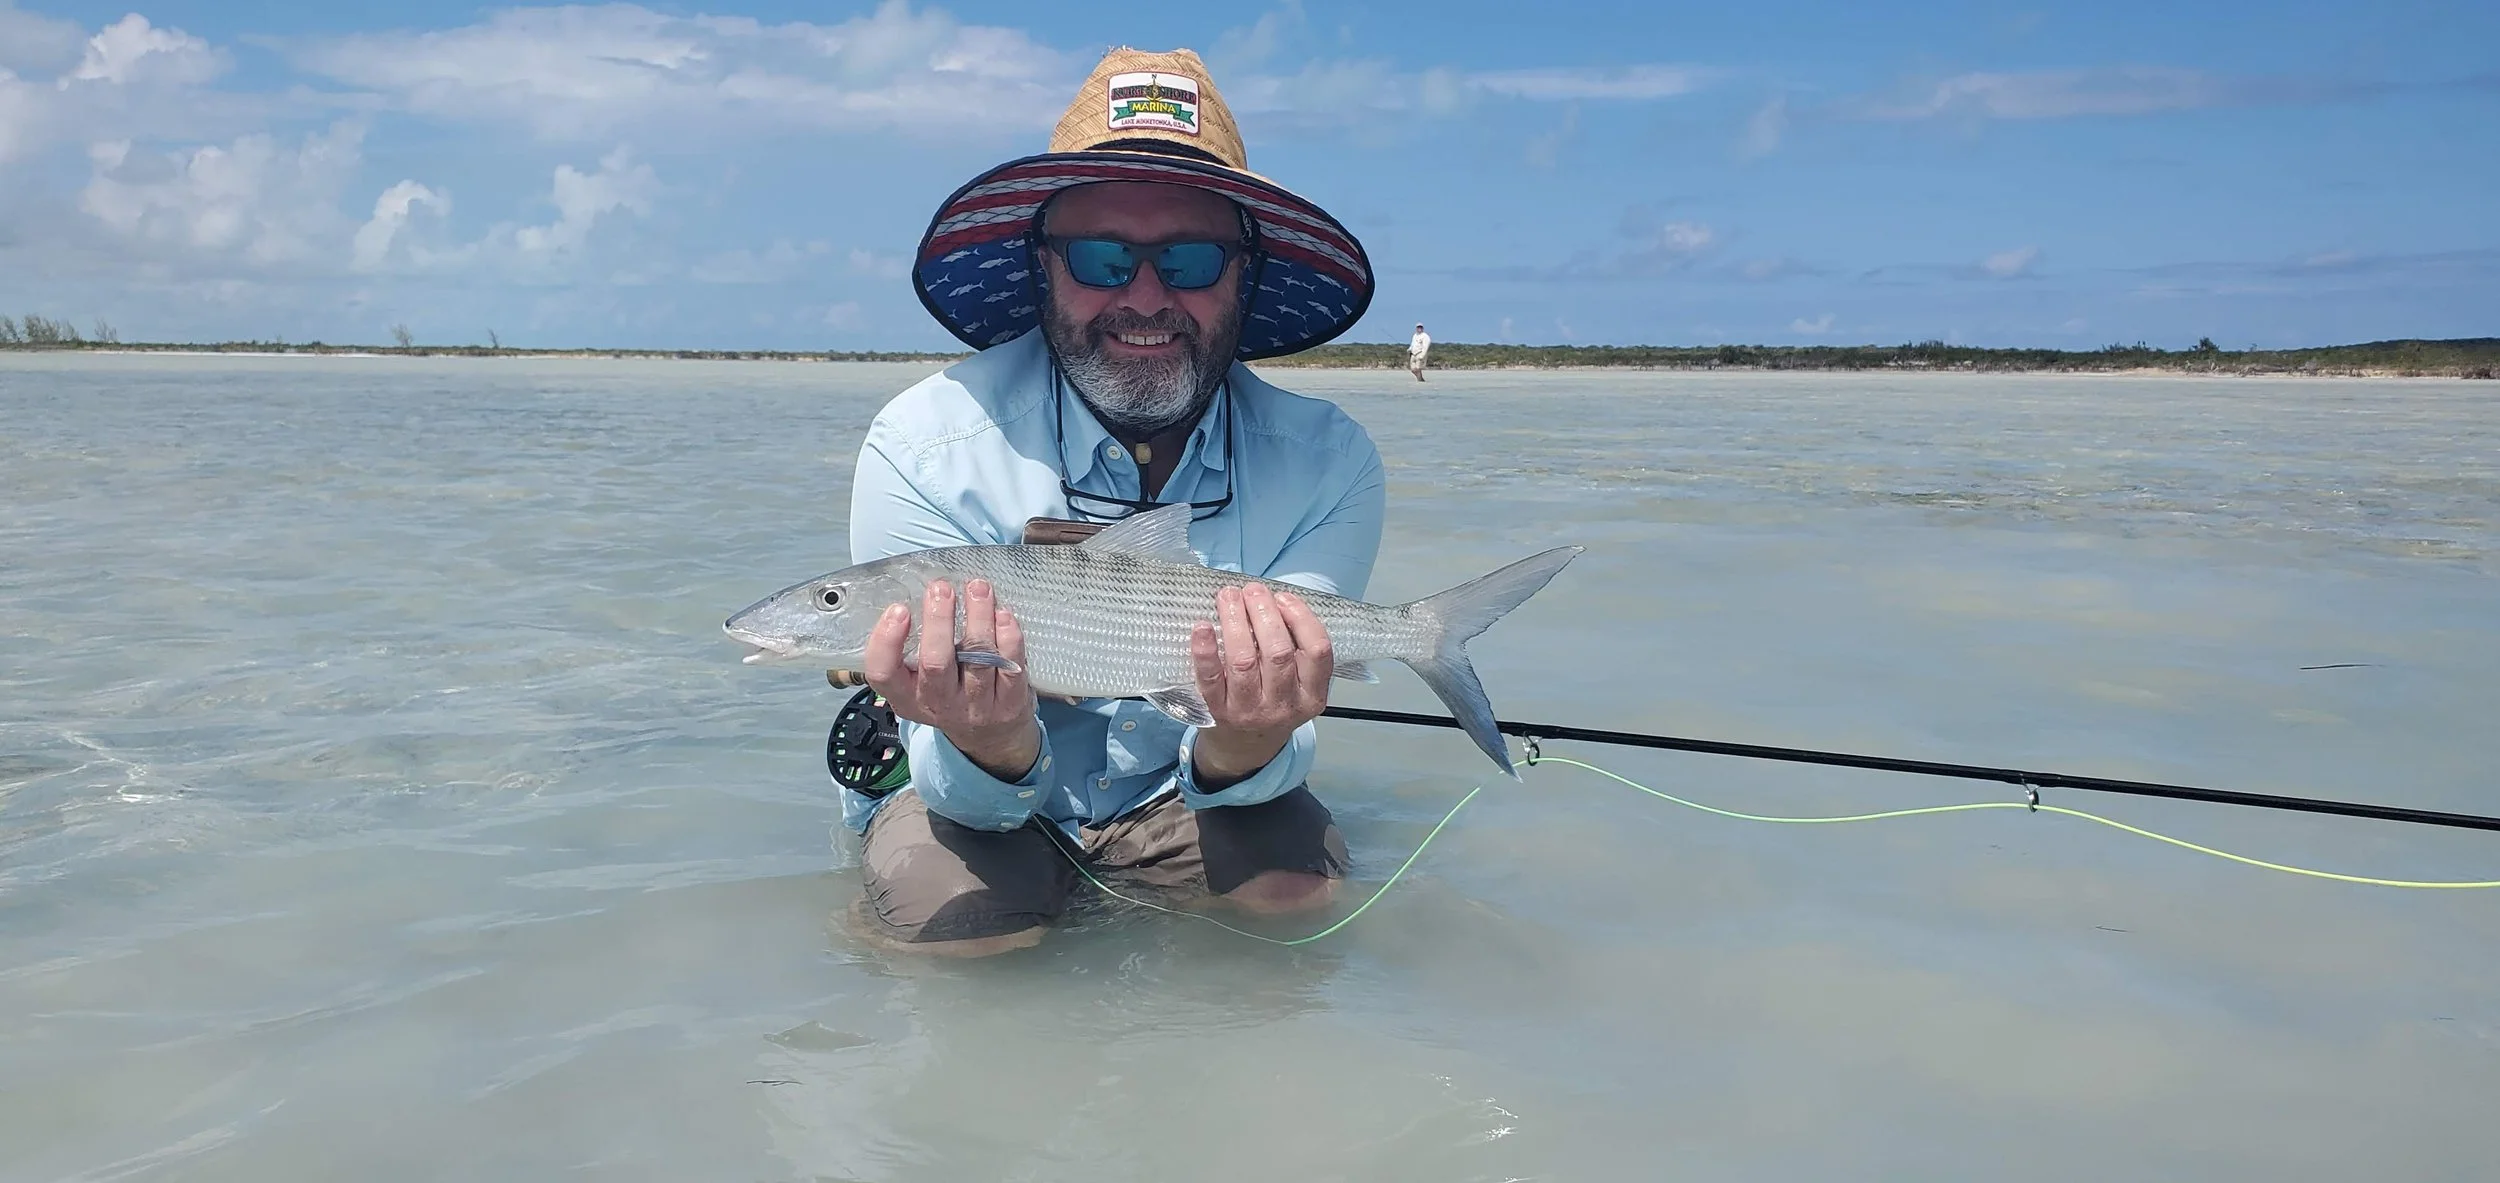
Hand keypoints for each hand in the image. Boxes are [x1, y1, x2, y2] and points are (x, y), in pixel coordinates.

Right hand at [863, 578, 1039, 781]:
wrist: (990, 736)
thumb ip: (914, 647)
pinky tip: (1003, 615)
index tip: (899, 609)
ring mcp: (976, 707)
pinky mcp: (1009, 703)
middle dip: (939, 619)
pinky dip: (1008, 638)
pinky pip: (1010, 667)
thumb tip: (923, 593)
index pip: (884, 674)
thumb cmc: (949, 692)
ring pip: (977, 659)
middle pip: (935, 662)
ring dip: (978, 618)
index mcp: (906, 696)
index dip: (886, 641)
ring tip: (978, 588)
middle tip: (941, 588)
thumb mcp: (919, 681)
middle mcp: (938, 704)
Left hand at [1188, 582, 1332, 788]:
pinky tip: (1202, 626)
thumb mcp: (1299, 685)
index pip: (1317, 651)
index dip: (1301, 618)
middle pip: (1277, 652)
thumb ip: (1296, 650)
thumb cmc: (1274, 701)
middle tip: (1253, 589)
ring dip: (1235, 621)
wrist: (1244, 746)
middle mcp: (1283, 706)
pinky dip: (1205, 650)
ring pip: (1243, 661)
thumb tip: (1273, 600)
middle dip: (1264, 612)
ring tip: (1229, 596)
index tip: (1284, 598)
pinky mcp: (1217, 711)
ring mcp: (1249, 710)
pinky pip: (1209, 678)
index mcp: (1312, 696)